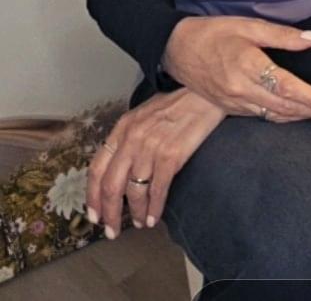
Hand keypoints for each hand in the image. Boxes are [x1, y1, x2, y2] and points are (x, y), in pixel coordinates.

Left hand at [86, 89, 224, 236]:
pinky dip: (154, 209)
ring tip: (140, 222)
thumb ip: (129, 138)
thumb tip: (119, 170)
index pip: (97, 168)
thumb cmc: (177, 104)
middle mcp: (132, 138)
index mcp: (122, 127)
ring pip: (134, 192)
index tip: (94, 215)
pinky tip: (154, 218)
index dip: (92, 196)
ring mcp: (151, 147)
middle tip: (112, 231)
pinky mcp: (171, 156)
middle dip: (109, 213)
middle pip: (111, 186)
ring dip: (135, 213)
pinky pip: (157, 190)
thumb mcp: (144, 114)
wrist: (205, 93)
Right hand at [162, 16, 310, 122]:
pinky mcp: (229, 109)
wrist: (175, 49)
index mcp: (248, 66)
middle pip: (285, 107)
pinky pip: (262, 117)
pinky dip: (282, 117)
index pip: (288, 87)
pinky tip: (295, 114)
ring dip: (301, 117)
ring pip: (275, 115)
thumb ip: (283, 35)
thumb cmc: (214, 32)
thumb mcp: (249, 25)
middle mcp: (241, 90)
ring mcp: (234, 103)